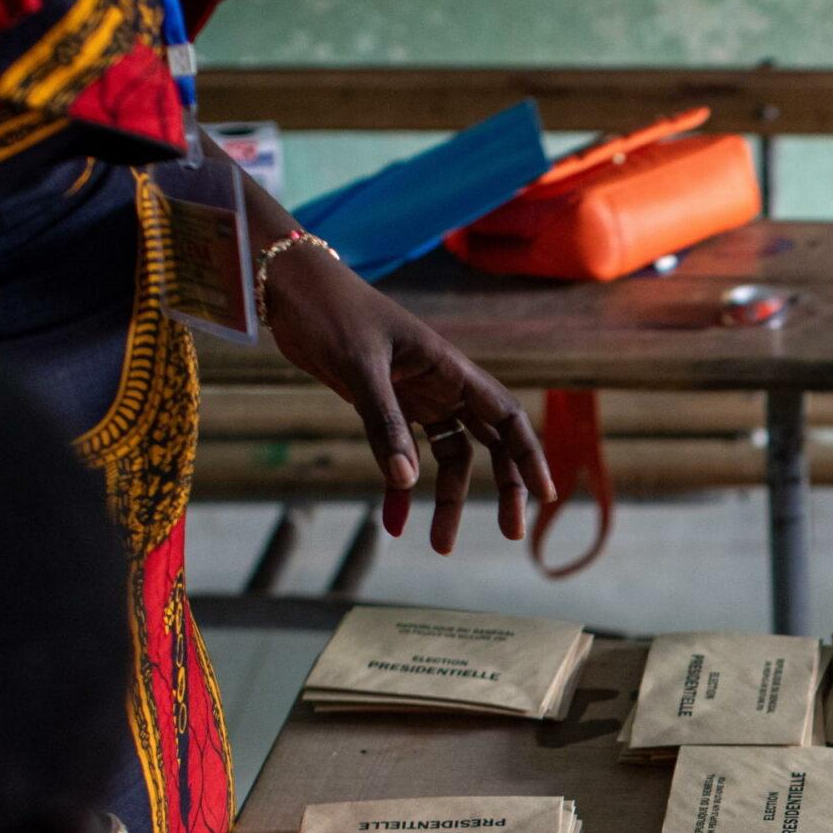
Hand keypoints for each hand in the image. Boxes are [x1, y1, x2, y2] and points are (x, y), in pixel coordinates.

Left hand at [262, 244, 555, 552]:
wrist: (288, 287)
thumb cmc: (330, 311)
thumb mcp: (358, 365)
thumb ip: (383, 422)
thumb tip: (406, 481)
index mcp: (450, 368)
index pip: (506, 417)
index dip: (530, 455)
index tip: (544, 495)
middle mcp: (441, 386)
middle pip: (490, 444)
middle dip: (504, 488)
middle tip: (511, 533)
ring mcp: (415, 398)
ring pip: (450, 458)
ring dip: (448, 501)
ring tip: (440, 544)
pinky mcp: (384, 408)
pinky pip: (402, 457)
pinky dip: (399, 490)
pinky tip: (392, 522)